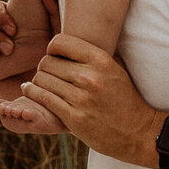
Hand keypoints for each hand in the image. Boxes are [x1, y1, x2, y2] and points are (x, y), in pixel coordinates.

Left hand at [18, 35, 160, 160]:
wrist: (138, 131)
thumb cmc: (123, 97)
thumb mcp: (115, 68)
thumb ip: (93, 54)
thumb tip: (69, 36)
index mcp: (101, 60)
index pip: (60, 42)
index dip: (52, 48)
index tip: (54, 56)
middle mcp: (91, 77)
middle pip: (48, 62)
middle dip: (44, 67)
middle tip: (47, 73)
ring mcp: (82, 98)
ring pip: (42, 79)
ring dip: (37, 81)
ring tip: (39, 83)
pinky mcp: (74, 117)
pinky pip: (42, 98)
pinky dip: (32, 92)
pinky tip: (30, 90)